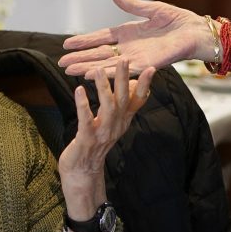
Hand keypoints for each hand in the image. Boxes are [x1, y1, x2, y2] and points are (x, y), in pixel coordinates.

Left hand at [57, 59, 154, 217]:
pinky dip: (83, 104)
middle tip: (124, 59)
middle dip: (124, 79)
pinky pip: (86, 119)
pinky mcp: (87, 139)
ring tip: (99, 70)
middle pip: (124, 99)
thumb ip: (123, 105)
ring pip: (107, 107)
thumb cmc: (96, 143)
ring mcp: (102, 133)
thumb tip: (133, 84)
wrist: (83, 172)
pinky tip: (78, 90)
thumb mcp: (113, 123)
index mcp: (123, 121)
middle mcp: (116, 126)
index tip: (152, 68)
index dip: (145, 85)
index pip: (138, 101)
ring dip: (104, 88)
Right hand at [59, 0, 207, 76]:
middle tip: (61, 62)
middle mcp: (128, 48)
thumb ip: (130, 5)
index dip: (83, 41)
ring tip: (70, 70)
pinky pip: (124, 70)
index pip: (100, 38)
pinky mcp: (146, 65)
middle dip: (79, 58)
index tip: (66, 44)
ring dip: (88, 68)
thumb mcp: (151, 9)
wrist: (196, 32)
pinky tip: (94, 74)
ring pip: (106, 64)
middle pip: (98, 54)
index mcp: (127, 34)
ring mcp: (136, 58)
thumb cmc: (178, 20)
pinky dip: (108, 73)